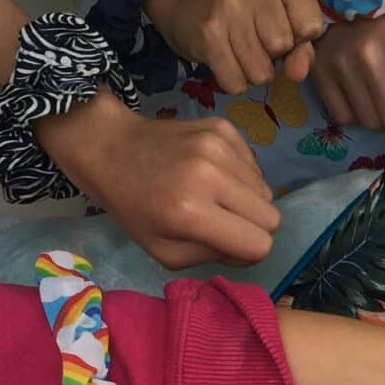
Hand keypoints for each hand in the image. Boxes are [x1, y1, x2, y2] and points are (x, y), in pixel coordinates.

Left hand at [37, 89, 279, 267]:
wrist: (112, 148)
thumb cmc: (134, 207)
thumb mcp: (164, 251)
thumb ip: (210, 256)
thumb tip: (248, 248)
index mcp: (190, 213)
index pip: (259, 244)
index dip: (249, 251)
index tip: (230, 244)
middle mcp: (210, 176)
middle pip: (271, 217)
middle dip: (253, 226)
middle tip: (225, 221)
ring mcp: (218, 147)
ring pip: (266, 190)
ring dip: (246, 200)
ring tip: (214, 195)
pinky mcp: (222, 128)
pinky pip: (255, 165)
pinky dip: (240, 175)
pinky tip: (211, 173)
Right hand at [148, 0, 326, 94]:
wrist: (186, 0)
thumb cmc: (246, 12)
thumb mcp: (282, 19)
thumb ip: (302, 47)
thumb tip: (297, 74)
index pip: (311, 27)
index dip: (298, 39)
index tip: (281, 27)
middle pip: (283, 48)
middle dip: (273, 55)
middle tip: (254, 38)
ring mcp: (230, 8)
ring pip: (261, 72)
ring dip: (253, 72)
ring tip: (239, 50)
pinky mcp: (208, 34)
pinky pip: (236, 82)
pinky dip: (234, 82)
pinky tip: (226, 61)